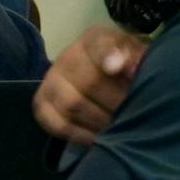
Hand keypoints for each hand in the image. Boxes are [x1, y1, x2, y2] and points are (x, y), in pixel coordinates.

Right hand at [39, 22, 144, 144]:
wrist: (105, 78)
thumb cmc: (127, 69)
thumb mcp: (138, 57)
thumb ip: (135, 58)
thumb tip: (120, 67)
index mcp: (94, 40)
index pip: (99, 45)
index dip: (108, 56)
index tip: (117, 69)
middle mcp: (66, 57)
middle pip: (88, 82)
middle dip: (115, 103)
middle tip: (135, 116)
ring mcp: (49, 81)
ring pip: (72, 105)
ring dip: (99, 121)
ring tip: (119, 129)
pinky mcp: (41, 104)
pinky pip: (56, 123)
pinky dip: (78, 135)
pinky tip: (97, 139)